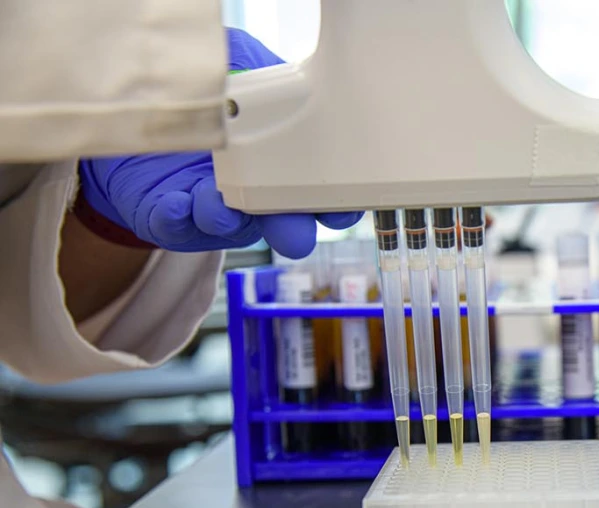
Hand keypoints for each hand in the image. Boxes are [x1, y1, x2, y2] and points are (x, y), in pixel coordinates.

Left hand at [78, 28, 361, 258]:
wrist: (135, 109)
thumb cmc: (202, 91)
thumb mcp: (237, 63)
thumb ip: (261, 68)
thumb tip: (279, 73)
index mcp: (286, 164)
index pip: (323, 194)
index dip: (337, 205)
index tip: (339, 207)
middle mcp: (259, 195)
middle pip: (287, 224)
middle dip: (292, 229)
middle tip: (293, 227)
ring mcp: (218, 210)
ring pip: (232, 227)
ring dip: (230, 219)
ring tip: (220, 204)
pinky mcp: (173, 217)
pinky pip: (177, 224)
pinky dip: (180, 215)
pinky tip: (179, 200)